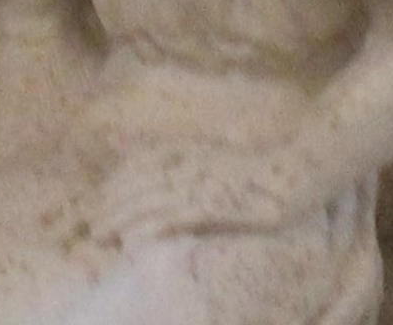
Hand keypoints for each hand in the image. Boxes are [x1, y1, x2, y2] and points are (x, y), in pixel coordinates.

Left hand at [93, 141, 308, 246]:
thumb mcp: (228, 165)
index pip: (144, 166)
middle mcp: (194, 165)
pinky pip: (178, 215)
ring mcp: (206, 182)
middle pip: (142, 182)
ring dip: (123, 215)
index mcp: (194, 154)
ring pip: (153, 199)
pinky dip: (152, 225)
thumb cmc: (269, 168)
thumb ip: (202, 168)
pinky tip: (134, 238)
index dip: (119, 184)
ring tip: (100, 232)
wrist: (305, 166)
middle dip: (112, 202)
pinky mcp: (221, 202)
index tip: (97, 201)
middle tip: (88, 223)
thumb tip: (176, 182)